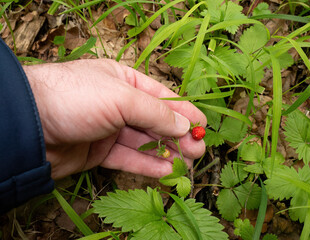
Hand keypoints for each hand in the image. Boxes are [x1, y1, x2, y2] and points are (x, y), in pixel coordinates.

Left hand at [23, 59, 205, 179]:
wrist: (28, 124)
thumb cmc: (74, 97)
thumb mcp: (122, 98)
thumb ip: (156, 113)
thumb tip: (185, 125)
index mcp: (124, 80)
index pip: (162, 97)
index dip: (184, 111)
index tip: (203, 126)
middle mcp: (118, 104)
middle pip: (156, 121)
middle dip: (178, 135)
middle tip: (199, 150)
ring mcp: (109, 129)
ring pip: (144, 142)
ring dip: (166, 152)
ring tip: (187, 163)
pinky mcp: (99, 152)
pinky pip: (128, 159)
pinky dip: (147, 165)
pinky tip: (165, 171)